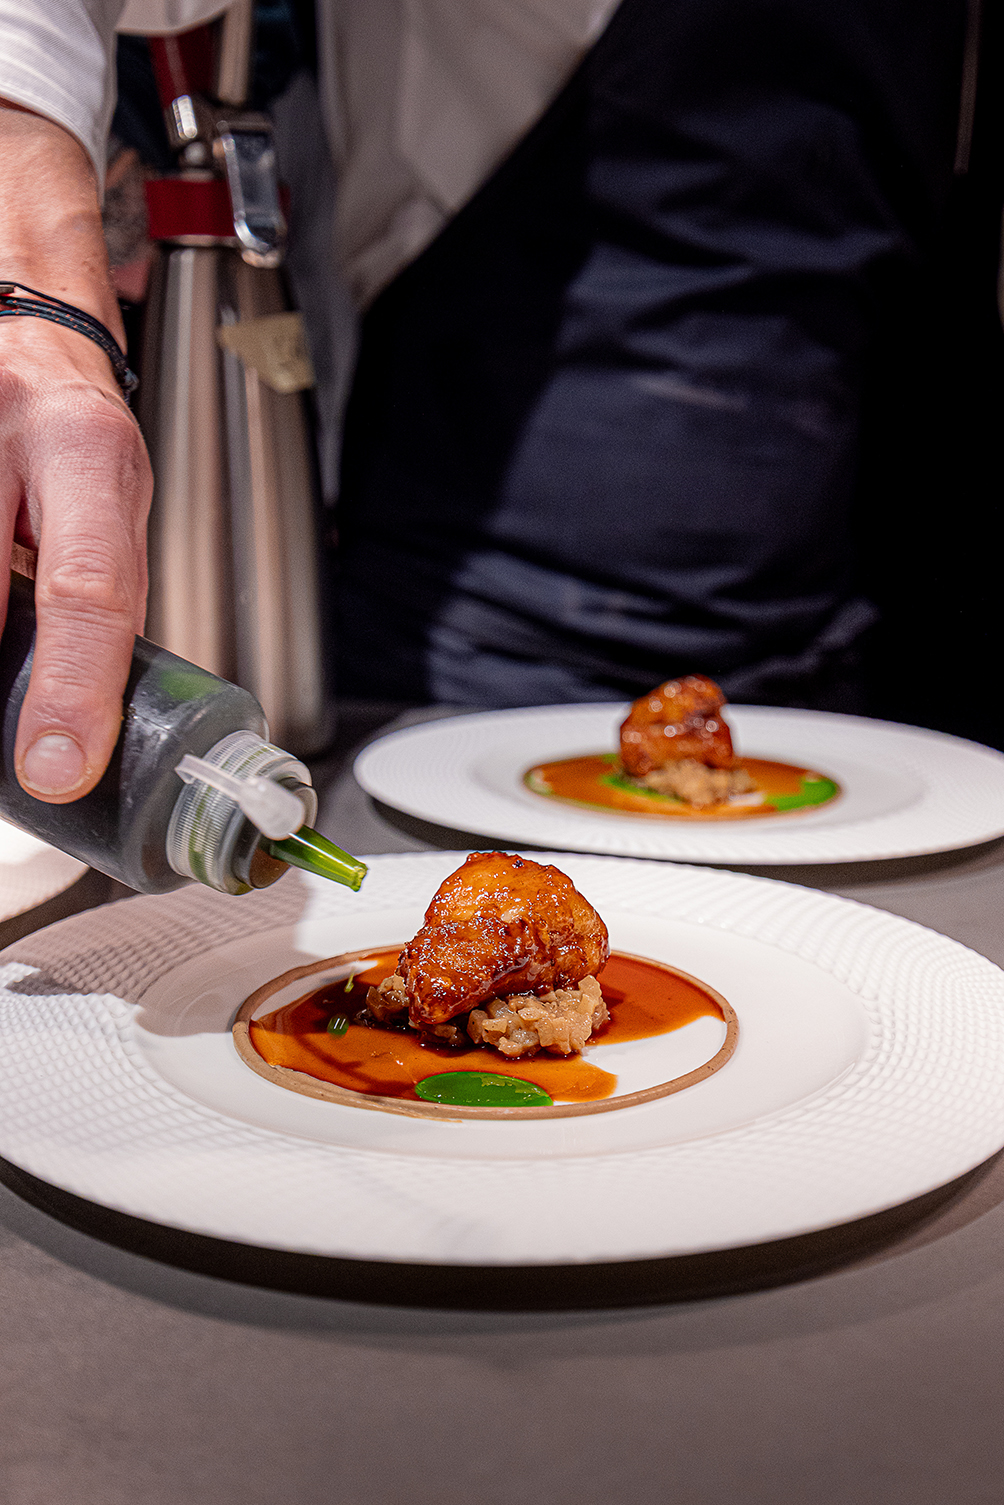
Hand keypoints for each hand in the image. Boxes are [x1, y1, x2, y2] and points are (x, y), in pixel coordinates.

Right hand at [0, 101, 151, 802]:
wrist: (18, 325)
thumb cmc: (71, 417)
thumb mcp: (115, 497)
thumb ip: (108, 593)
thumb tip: (99, 705)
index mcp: (87, 455)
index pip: (89, 593)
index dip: (71, 692)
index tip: (55, 768)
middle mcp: (7, 440)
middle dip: (8, 690)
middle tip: (19, 752)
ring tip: (15, 672)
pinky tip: (1, 632)